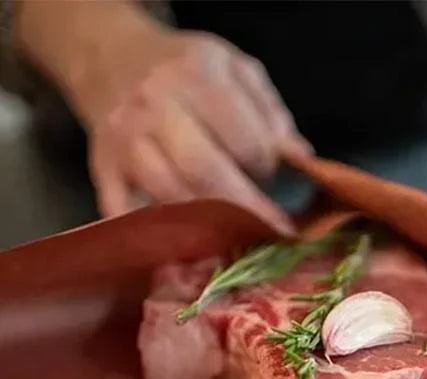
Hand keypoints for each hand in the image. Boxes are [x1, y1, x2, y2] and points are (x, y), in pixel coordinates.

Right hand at [17, 1, 307, 233]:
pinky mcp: (104, 170)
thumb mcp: (237, 72)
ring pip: (170, 199)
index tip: (276, 181)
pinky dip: (158, 240)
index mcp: (197, 76)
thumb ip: (272, 115)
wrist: (112, 57)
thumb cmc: (187, 70)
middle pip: (206, 174)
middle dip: (248, 211)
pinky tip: (189, 252)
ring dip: (210, 229)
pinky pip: (129, 216)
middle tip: (273, 232)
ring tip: (238, 242)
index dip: (267, 169)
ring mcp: (124, 141)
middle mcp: (155, 106)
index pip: (245, 141)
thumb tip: (300, 159)